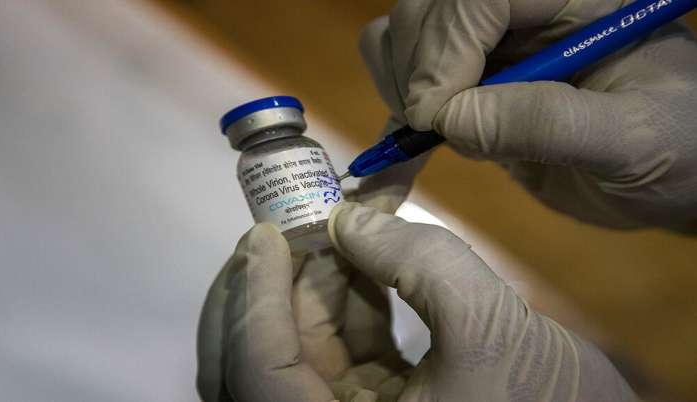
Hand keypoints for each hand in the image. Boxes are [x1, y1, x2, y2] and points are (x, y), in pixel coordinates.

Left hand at [197, 202, 636, 400]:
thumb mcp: (489, 328)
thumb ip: (419, 260)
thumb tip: (350, 215)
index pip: (259, 374)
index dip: (254, 300)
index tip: (265, 232)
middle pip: (264, 358)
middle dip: (278, 281)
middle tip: (298, 217)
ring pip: (302, 344)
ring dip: (318, 276)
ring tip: (343, 217)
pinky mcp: (379, 401)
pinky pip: (342, 345)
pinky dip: (350, 294)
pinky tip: (367, 248)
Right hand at [360, 0, 696, 230]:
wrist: (670, 177)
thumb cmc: (674, 150)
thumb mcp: (630, 138)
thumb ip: (547, 122)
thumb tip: (450, 120)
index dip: (446, 47)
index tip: (433, 117)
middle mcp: (522, 10)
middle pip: (426, 9)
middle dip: (416, 70)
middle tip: (432, 132)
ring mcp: (491, 46)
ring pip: (401, 36)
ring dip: (399, 90)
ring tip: (431, 141)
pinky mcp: (471, 84)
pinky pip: (404, 81)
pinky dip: (394, 119)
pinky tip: (404, 159)